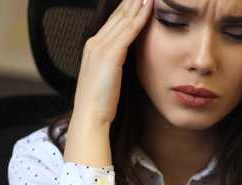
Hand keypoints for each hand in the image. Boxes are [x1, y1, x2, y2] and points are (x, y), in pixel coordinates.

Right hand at [72, 0, 152, 127]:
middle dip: (133, 0)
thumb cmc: (101, 103)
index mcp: (93, 47)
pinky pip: (129, 30)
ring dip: (138, 3)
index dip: (128, 7)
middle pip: (118, 14)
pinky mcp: (111, 54)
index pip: (114, 20)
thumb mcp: (108, 78)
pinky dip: (141, 17)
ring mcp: (101, 47)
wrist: (90, 116)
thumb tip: (126, 61)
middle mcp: (95, 42)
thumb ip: (115, 65)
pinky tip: (151, 6)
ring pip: (124, 18)